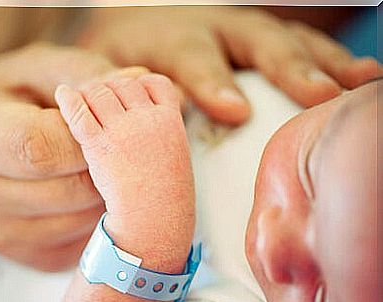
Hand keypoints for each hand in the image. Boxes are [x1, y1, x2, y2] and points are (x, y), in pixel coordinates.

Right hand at [0, 43, 147, 270]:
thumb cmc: (16, 101)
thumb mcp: (41, 70)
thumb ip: (87, 75)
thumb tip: (141, 81)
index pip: (39, 148)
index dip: (88, 137)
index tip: (109, 123)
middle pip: (66, 190)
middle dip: (107, 166)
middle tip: (124, 147)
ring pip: (80, 220)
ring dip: (110, 194)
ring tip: (113, 168)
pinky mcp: (24, 256)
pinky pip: (81, 244)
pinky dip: (101, 219)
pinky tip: (97, 193)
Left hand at [82, 6, 380, 124]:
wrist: (137, 27)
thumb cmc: (123, 58)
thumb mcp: (104, 68)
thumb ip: (112, 87)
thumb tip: (131, 114)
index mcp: (169, 37)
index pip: (191, 57)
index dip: (211, 81)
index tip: (234, 110)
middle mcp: (213, 29)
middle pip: (254, 40)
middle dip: (285, 67)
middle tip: (316, 95)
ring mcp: (241, 33)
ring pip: (286, 39)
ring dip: (322, 63)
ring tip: (358, 83)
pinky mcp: (260, 43)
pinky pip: (298, 46)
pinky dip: (327, 63)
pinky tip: (356, 78)